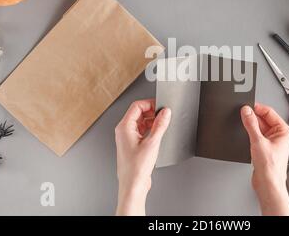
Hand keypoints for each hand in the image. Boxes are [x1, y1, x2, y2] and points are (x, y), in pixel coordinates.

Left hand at [115, 99, 170, 215]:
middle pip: (138, 113)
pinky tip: (158, 135)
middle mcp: (123, 131)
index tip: (161, 107)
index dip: (150, 104)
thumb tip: (165, 112)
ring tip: (162, 127)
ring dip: (152, 122)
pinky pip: (141, 131)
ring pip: (141, 122)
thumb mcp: (152, 142)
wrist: (133, 184)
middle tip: (163, 116)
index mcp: (124, 127)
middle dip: (152, 113)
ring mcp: (127, 138)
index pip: (137, 106)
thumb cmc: (136, 168)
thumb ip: (160, 125)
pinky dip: (150, 130)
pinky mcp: (132, 145)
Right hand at [241, 103, 288, 215]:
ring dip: (251, 126)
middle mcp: (279, 135)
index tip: (247, 106)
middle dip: (253, 117)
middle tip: (243, 115)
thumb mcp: (258, 141)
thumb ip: (251, 124)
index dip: (258, 108)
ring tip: (244, 127)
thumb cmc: (271, 168)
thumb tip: (247, 111)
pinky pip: (256, 135)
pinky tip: (246, 136)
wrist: (268, 184)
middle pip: (264, 119)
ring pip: (259, 127)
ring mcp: (271, 141)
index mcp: (284, 131)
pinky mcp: (264, 147)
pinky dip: (250, 133)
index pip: (270, 112)